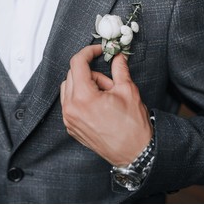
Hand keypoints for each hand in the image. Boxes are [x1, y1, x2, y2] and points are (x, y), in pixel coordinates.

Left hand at [60, 45, 152, 165]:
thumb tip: (117, 57)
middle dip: (91, 72)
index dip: (88, 52)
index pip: (77, 63)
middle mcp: (71, 109)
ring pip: (69, 88)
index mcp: (83, 97)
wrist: (134, 153)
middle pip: (72, 75)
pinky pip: (70, 103)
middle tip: (109, 82)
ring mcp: (69, 120)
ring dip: (85, 85)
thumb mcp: (128, 90)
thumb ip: (119, 69)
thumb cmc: (132, 127)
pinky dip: (81, 98)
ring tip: (105, 96)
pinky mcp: (72, 127)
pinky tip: (98, 105)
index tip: (98, 51)